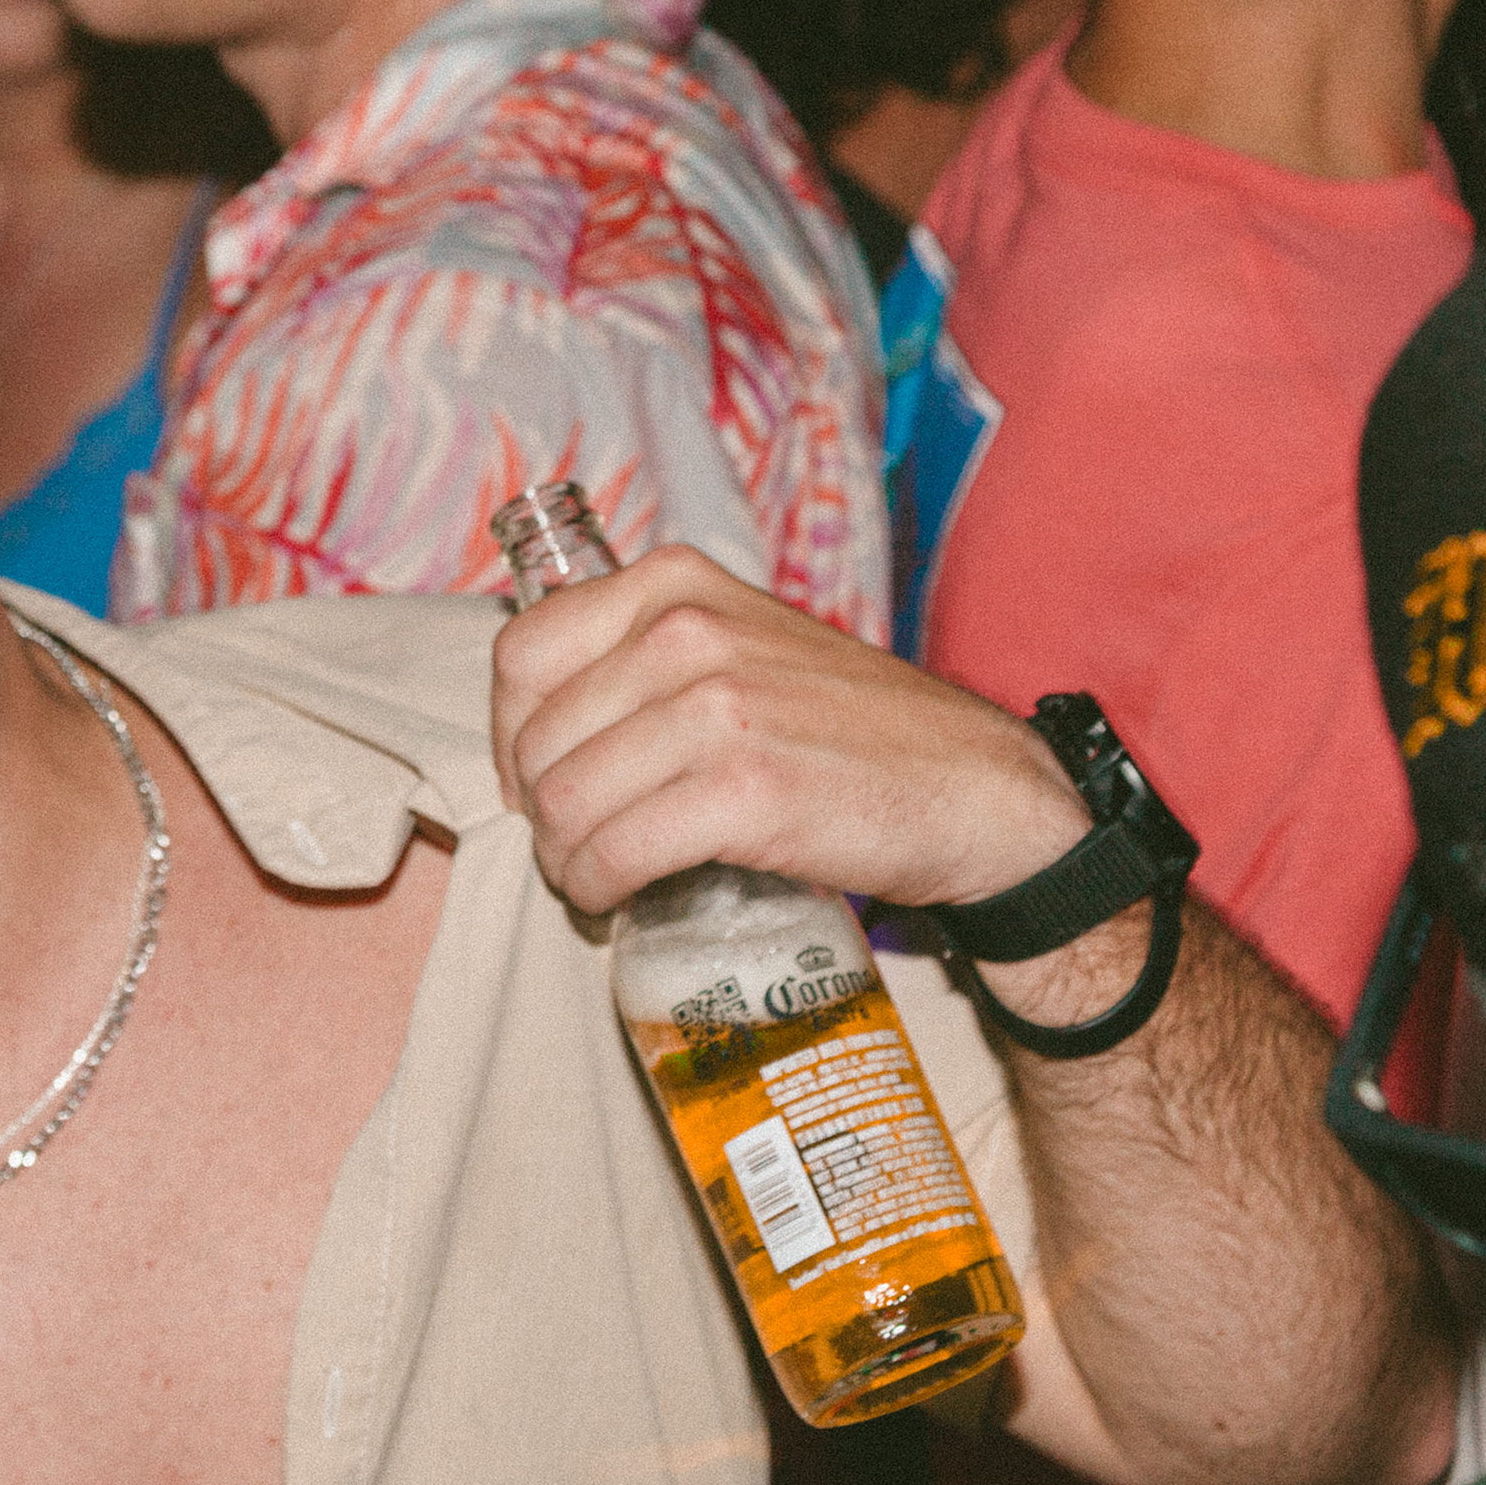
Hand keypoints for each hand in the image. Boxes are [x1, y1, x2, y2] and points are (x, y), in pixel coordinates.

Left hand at [491, 545, 1090, 917]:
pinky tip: (617, 900)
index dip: (510, 736)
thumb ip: (649, 656)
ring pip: (564, 804)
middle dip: (542, 813)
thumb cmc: (851, 730)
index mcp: (675, 584)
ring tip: (595, 881)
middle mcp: (688, 631)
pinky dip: (597, 890)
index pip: (522, 654)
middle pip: (539, 742)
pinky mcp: (745, 791)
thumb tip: (540, 723)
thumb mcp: (744, 644)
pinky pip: (613, 854)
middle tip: (579, 850)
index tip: (538, 782)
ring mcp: (718, 707)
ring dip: (563, 862)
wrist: (975, 790)